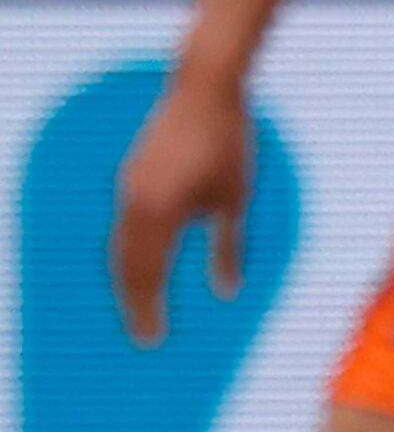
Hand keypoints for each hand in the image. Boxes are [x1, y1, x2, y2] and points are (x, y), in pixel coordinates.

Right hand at [110, 80, 251, 343]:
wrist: (203, 89)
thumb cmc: (229, 143)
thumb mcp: (236, 199)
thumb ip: (227, 247)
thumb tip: (226, 292)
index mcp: (158, 213)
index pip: (147, 275)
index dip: (147, 310)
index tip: (151, 341)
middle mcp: (133, 204)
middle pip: (125, 267)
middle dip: (133, 303)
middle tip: (142, 337)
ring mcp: (127, 189)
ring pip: (120, 248)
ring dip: (128, 282)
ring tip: (138, 311)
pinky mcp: (131, 177)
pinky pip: (124, 227)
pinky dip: (129, 254)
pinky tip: (140, 268)